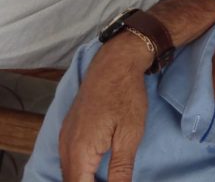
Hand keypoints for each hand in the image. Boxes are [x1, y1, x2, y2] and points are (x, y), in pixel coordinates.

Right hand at [59, 33, 151, 181]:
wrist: (115, 64)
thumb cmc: (125, 96)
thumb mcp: (130, 135)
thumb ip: (121, 169)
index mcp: (80, 152)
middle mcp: (66, 147)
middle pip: (72, 181)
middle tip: (115, 178)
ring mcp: (65, 137)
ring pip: (70, 171)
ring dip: (86, 178)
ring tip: (109, 177)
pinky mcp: (69, 130)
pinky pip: (70, 158)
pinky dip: (82, 168)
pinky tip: (98, 168)